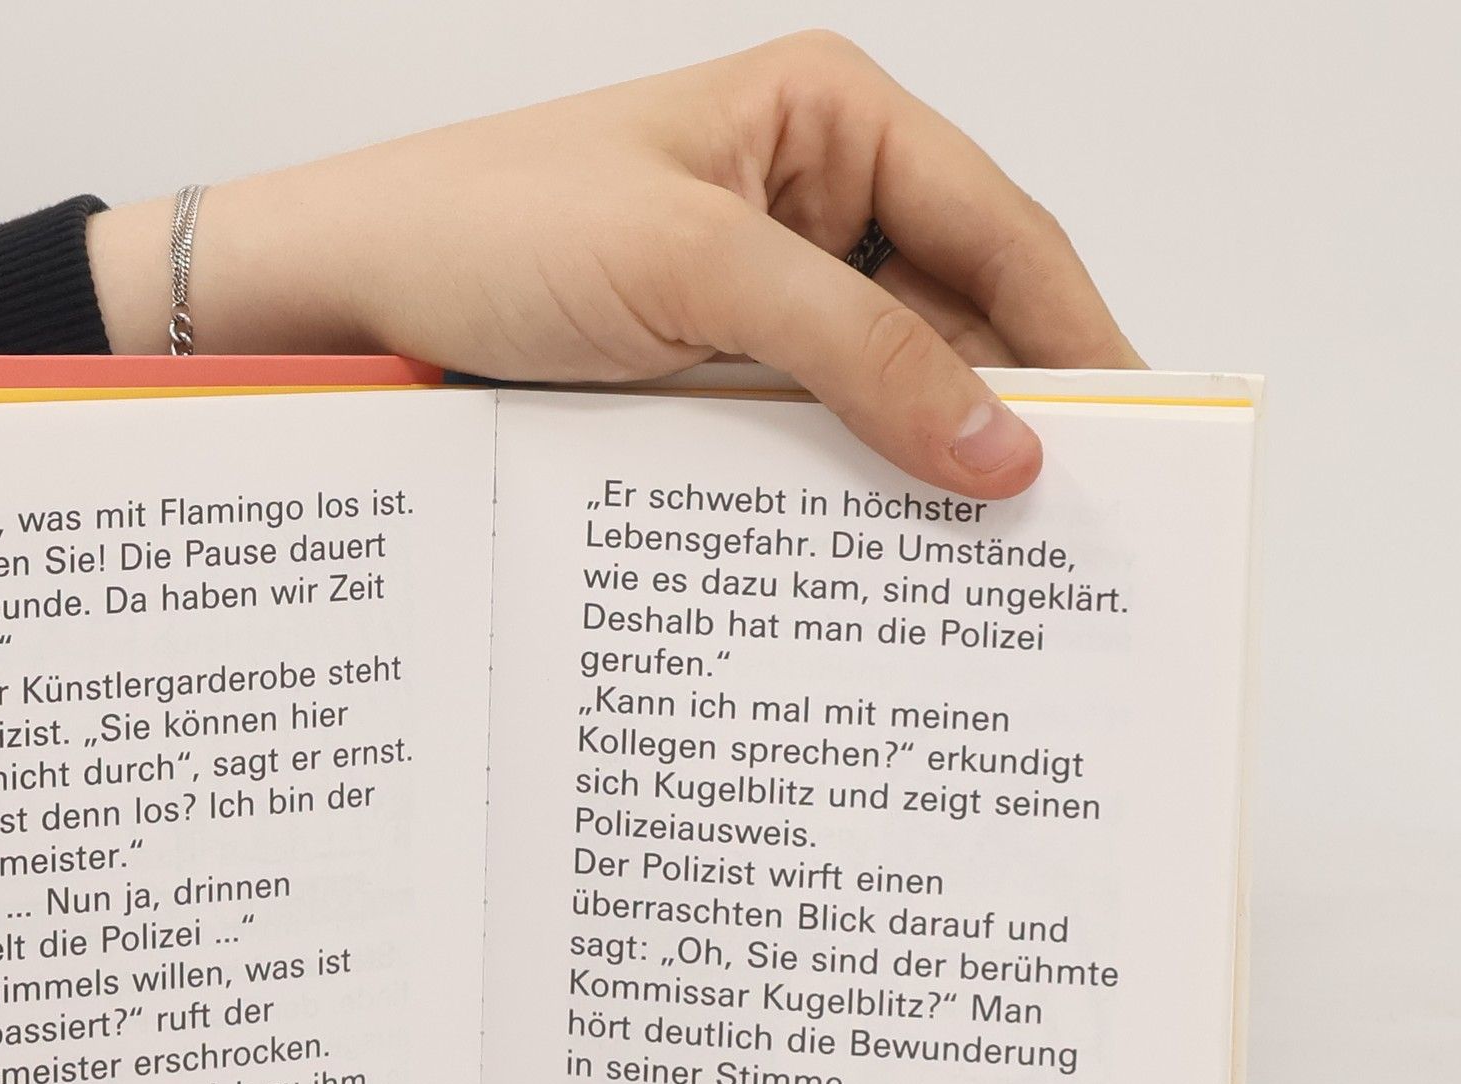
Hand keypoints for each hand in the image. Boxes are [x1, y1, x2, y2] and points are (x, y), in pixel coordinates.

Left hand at [92, 33, 1141, 497]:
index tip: (1138, 438)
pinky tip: (875, 556)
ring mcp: (756, 298)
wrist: (342, 299)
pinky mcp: (707, 378)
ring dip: (924, 467)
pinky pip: (809, 434)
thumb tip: (1006, 448)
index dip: (1076, 334)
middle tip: (1073, 532)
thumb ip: (861, 356)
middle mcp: (806, 203)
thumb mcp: (695, 274)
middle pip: (955, 317)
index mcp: (826, 120)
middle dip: (1007, 414)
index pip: (998, 229)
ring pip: (884, 388)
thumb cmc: (492, 231)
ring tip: (986, 567)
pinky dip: (844, 491)